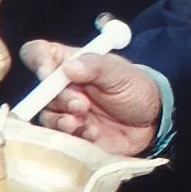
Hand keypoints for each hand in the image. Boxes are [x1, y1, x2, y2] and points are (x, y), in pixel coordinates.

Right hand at [19, 38, 160, 154]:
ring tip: (84, 120)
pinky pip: (61, 137)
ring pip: (47, 116)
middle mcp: (63, 88)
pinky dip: (74, 135)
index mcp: (71, 64)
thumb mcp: (120, 73)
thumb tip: (67, 67)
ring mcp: (66, 112)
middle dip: (59, 99)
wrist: (153, 122)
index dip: (38, 60)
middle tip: (82, 104)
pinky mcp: (72, 134)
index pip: (40, 54)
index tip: (47, 72)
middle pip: (40, 91)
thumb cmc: (135, 89)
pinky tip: (93, 132)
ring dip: (62, 120)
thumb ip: (95, 66)